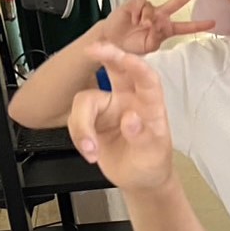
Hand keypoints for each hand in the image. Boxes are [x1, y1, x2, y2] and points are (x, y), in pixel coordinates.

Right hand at [67, 45, 175, 191]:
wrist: (139, 181)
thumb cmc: (153, 163)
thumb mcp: (153, 154)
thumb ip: (143, 137)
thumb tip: (130, 119)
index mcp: (150, 104)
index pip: (145, 78)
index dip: (134, 64)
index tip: (121, 56)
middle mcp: (128, 100)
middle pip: (115, 70)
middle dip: (105, 55)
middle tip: (92, 49)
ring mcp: (108, 109)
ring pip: (85, 101)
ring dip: (81, 126)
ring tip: (91, 151)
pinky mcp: (92, 121)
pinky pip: (76, 120)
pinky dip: (78, 137)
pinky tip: (90, 153)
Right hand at [99, 0, 210, 56]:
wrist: (112, 41)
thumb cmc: (131, 45)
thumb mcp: (149, 47)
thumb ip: (156, 37)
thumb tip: (155, 23)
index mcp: (166, 29)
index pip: (185, 27)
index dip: (198, 25)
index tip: (213, 23)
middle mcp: (160, 16)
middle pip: (178, 1)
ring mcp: (148, 8)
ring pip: (154, 7)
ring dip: (148, 18)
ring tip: (140, 25)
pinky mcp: (135, 2)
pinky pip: (142, 3)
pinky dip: (137, 12)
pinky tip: (132, 19)